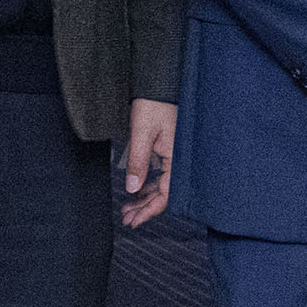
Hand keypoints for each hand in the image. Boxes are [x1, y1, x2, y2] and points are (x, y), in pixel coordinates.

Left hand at [121, 100, 176, 226]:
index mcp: (178, 158)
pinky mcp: (170, 150)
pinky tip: (138, 191)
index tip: (134, 222)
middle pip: (164, 193)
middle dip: (144, 208)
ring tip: (128, 209)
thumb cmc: (153, 104)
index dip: (150, 211)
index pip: (166, 194)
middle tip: (127, 219)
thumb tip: (132, 190)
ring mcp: (175, 155)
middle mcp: (179, 159)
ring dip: (145, 198)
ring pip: (161, 185)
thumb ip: (138, 163)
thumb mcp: (142, 134)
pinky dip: (149, 185)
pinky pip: (161, 174)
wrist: (158, 84)